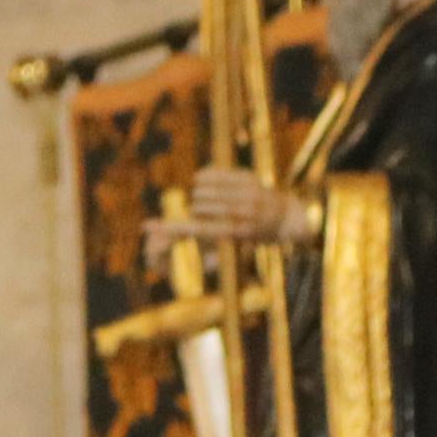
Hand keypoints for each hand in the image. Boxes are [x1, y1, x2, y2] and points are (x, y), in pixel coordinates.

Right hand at [145, 166, 316, 250]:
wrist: (289, 217)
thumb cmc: (258, 237)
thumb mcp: (238, 250)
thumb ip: (214, 255)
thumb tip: (196, 264)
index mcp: (234, 233)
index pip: (195, 230)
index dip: (169, 229)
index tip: (147, 226)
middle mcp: (240, 212)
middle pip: (198, 206)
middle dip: (193, 209)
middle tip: (202, 211)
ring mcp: (246, 193)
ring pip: (204, 188)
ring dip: (199, 193)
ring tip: (206, 198)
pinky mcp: (249, 177)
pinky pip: (214, 172)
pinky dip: (204, 176)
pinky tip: (204, 180)